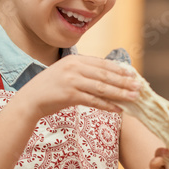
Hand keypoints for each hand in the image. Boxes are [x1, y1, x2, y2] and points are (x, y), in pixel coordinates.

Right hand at [18, 55, 138, 117]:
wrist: (29, 100)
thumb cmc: (50, 88)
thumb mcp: (66, 72)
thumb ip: (84, 71)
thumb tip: (108, 76)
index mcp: (75, 59)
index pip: (102, 64)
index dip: (119, 70)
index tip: (133, 74)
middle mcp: (74, 67)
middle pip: (105, 75)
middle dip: (124, 81)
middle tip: (139, 87)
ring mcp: (71, 81)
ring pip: (102, 88)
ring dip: (120, 93)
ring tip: (134, 98)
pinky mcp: (69, 95)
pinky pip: (93, 101)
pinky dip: (107, 105)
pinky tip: (118, 109)